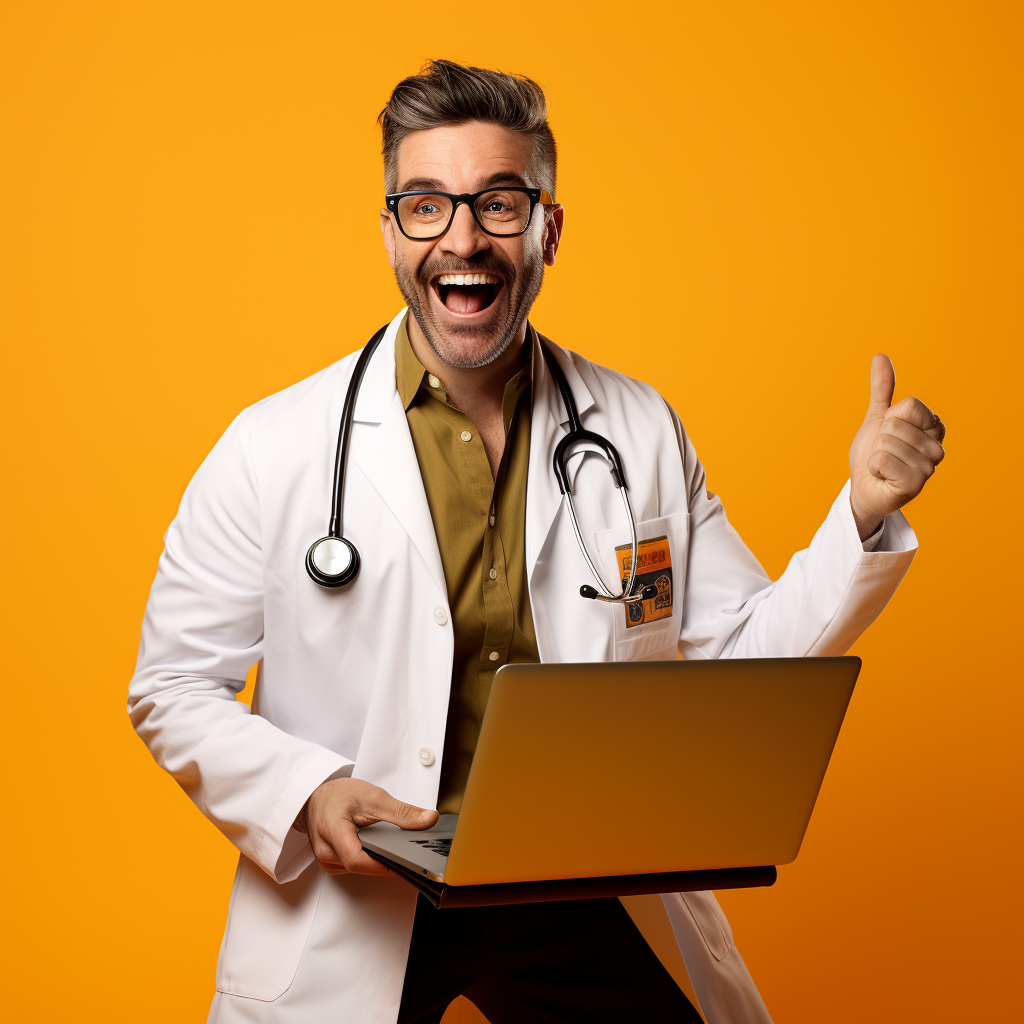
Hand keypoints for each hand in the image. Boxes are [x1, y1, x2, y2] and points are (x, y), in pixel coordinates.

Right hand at [294, 777, 438, 875]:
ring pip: (358, 869)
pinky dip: (365, 857)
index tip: (400, 858)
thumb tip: (428, 820)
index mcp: (333, 831)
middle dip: (381, 857)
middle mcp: (326, 851)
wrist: (318, 797)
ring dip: (373, 857)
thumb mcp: (374, 797)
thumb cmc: (338, 795)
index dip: (381, 864)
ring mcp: (326, 860)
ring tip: (379, 838)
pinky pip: (352, 867)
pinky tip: (369, 844)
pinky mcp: (331, 863)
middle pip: (360, 866)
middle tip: (396, 844)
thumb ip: (402, 812)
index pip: (357, 860)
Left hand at [848, 354, 945, 539]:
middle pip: (896, 424)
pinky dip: (874, 467)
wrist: (864, 487)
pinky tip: (883, 477)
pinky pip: (883, 461)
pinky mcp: (914, 485)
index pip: (910, 406)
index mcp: (933, 429)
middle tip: (883, 453)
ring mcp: (928, 468)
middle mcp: (936, 448)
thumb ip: (882, 389)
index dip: (890, 417)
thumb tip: (880, 357)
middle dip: (880, 439)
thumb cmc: (874, 453)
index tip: (889, 432)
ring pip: (887, 443)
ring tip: (883, 466)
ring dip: (876, 454)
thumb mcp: (876, 417)